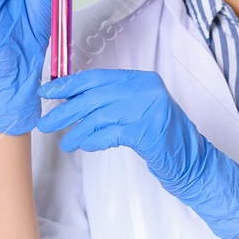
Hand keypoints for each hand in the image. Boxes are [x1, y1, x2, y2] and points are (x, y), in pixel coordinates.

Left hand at [38, 69, 238, 238]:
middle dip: (65, 110)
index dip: (68, 84)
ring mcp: (148, 109)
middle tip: (46, 122)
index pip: (97, 77)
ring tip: (66, 143)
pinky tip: (86, 146)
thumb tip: (70, 98)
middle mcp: (146, 89)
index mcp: (142, 79)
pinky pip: (109, 134)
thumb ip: (112, 101)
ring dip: (76, 131)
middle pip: (93, 96)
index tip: (47, 92)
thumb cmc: (162, 137)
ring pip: (98, 116)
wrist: (193, 160)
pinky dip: (93, 141)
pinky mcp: (147, 131)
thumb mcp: (138, 110)